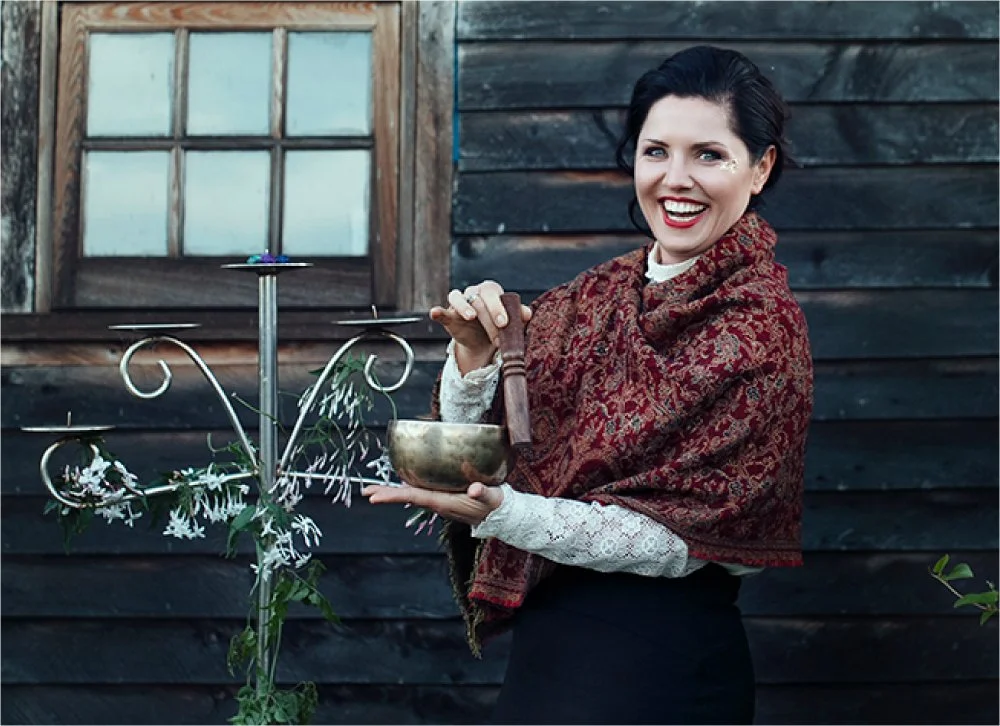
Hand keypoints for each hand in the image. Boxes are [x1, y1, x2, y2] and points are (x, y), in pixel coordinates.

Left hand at [360, 482, 503, 526]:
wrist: (501, 517)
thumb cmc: (495, 506)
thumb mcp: (492, 497)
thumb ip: (485, 493)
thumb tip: (476, 489)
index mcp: (443, 502)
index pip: (413, 497)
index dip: (392, 496)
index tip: (373, 498)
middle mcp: (437, 503)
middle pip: (406, 497)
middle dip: (385, 495)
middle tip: (365, 492)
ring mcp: (439, 502)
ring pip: (411, 496)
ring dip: (393, 493)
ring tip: (376, 489)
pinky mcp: (444, 498)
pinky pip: (421, 493)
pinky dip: (408, 489)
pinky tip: (404, 483)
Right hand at [429, 279, 531, 373]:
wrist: (484, 342)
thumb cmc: (499, 326)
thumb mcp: (511, 322)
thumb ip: (519, 316)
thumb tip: (528, 314)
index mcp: (490, 291)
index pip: (492, 293)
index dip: (498, 307)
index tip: (504, 323)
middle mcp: (474, 293)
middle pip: (478, 298)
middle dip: (488, 315)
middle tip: (497, 333)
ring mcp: (459, 302)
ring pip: (458, 298)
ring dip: (464, 307)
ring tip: (471, 317)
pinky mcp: (449, 315)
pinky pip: (442, 311)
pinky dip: (438, 312)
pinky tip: (435, 313)